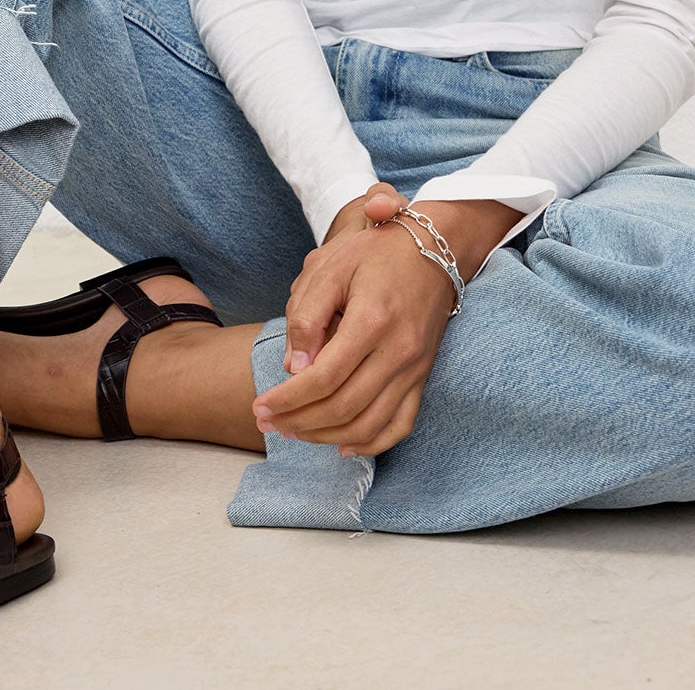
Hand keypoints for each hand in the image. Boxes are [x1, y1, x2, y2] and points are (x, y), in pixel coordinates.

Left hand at [254, 189, 454, 456]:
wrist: (433, 249)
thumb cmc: (376, 253)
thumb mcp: (331, 266)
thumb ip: (307, 315)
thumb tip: (294, 368)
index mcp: (372, 320)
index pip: (324, 378)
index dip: (288, 399)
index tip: (260, 407)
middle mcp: (398, 351)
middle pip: (344, 407)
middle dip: (298, 422)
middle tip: (266, 422)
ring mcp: (415, 369)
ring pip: (369, 424)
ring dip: (326, 437)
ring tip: (293, 431)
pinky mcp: (423, 376)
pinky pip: (400, 425)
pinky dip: (371, 443)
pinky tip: (343, 446)